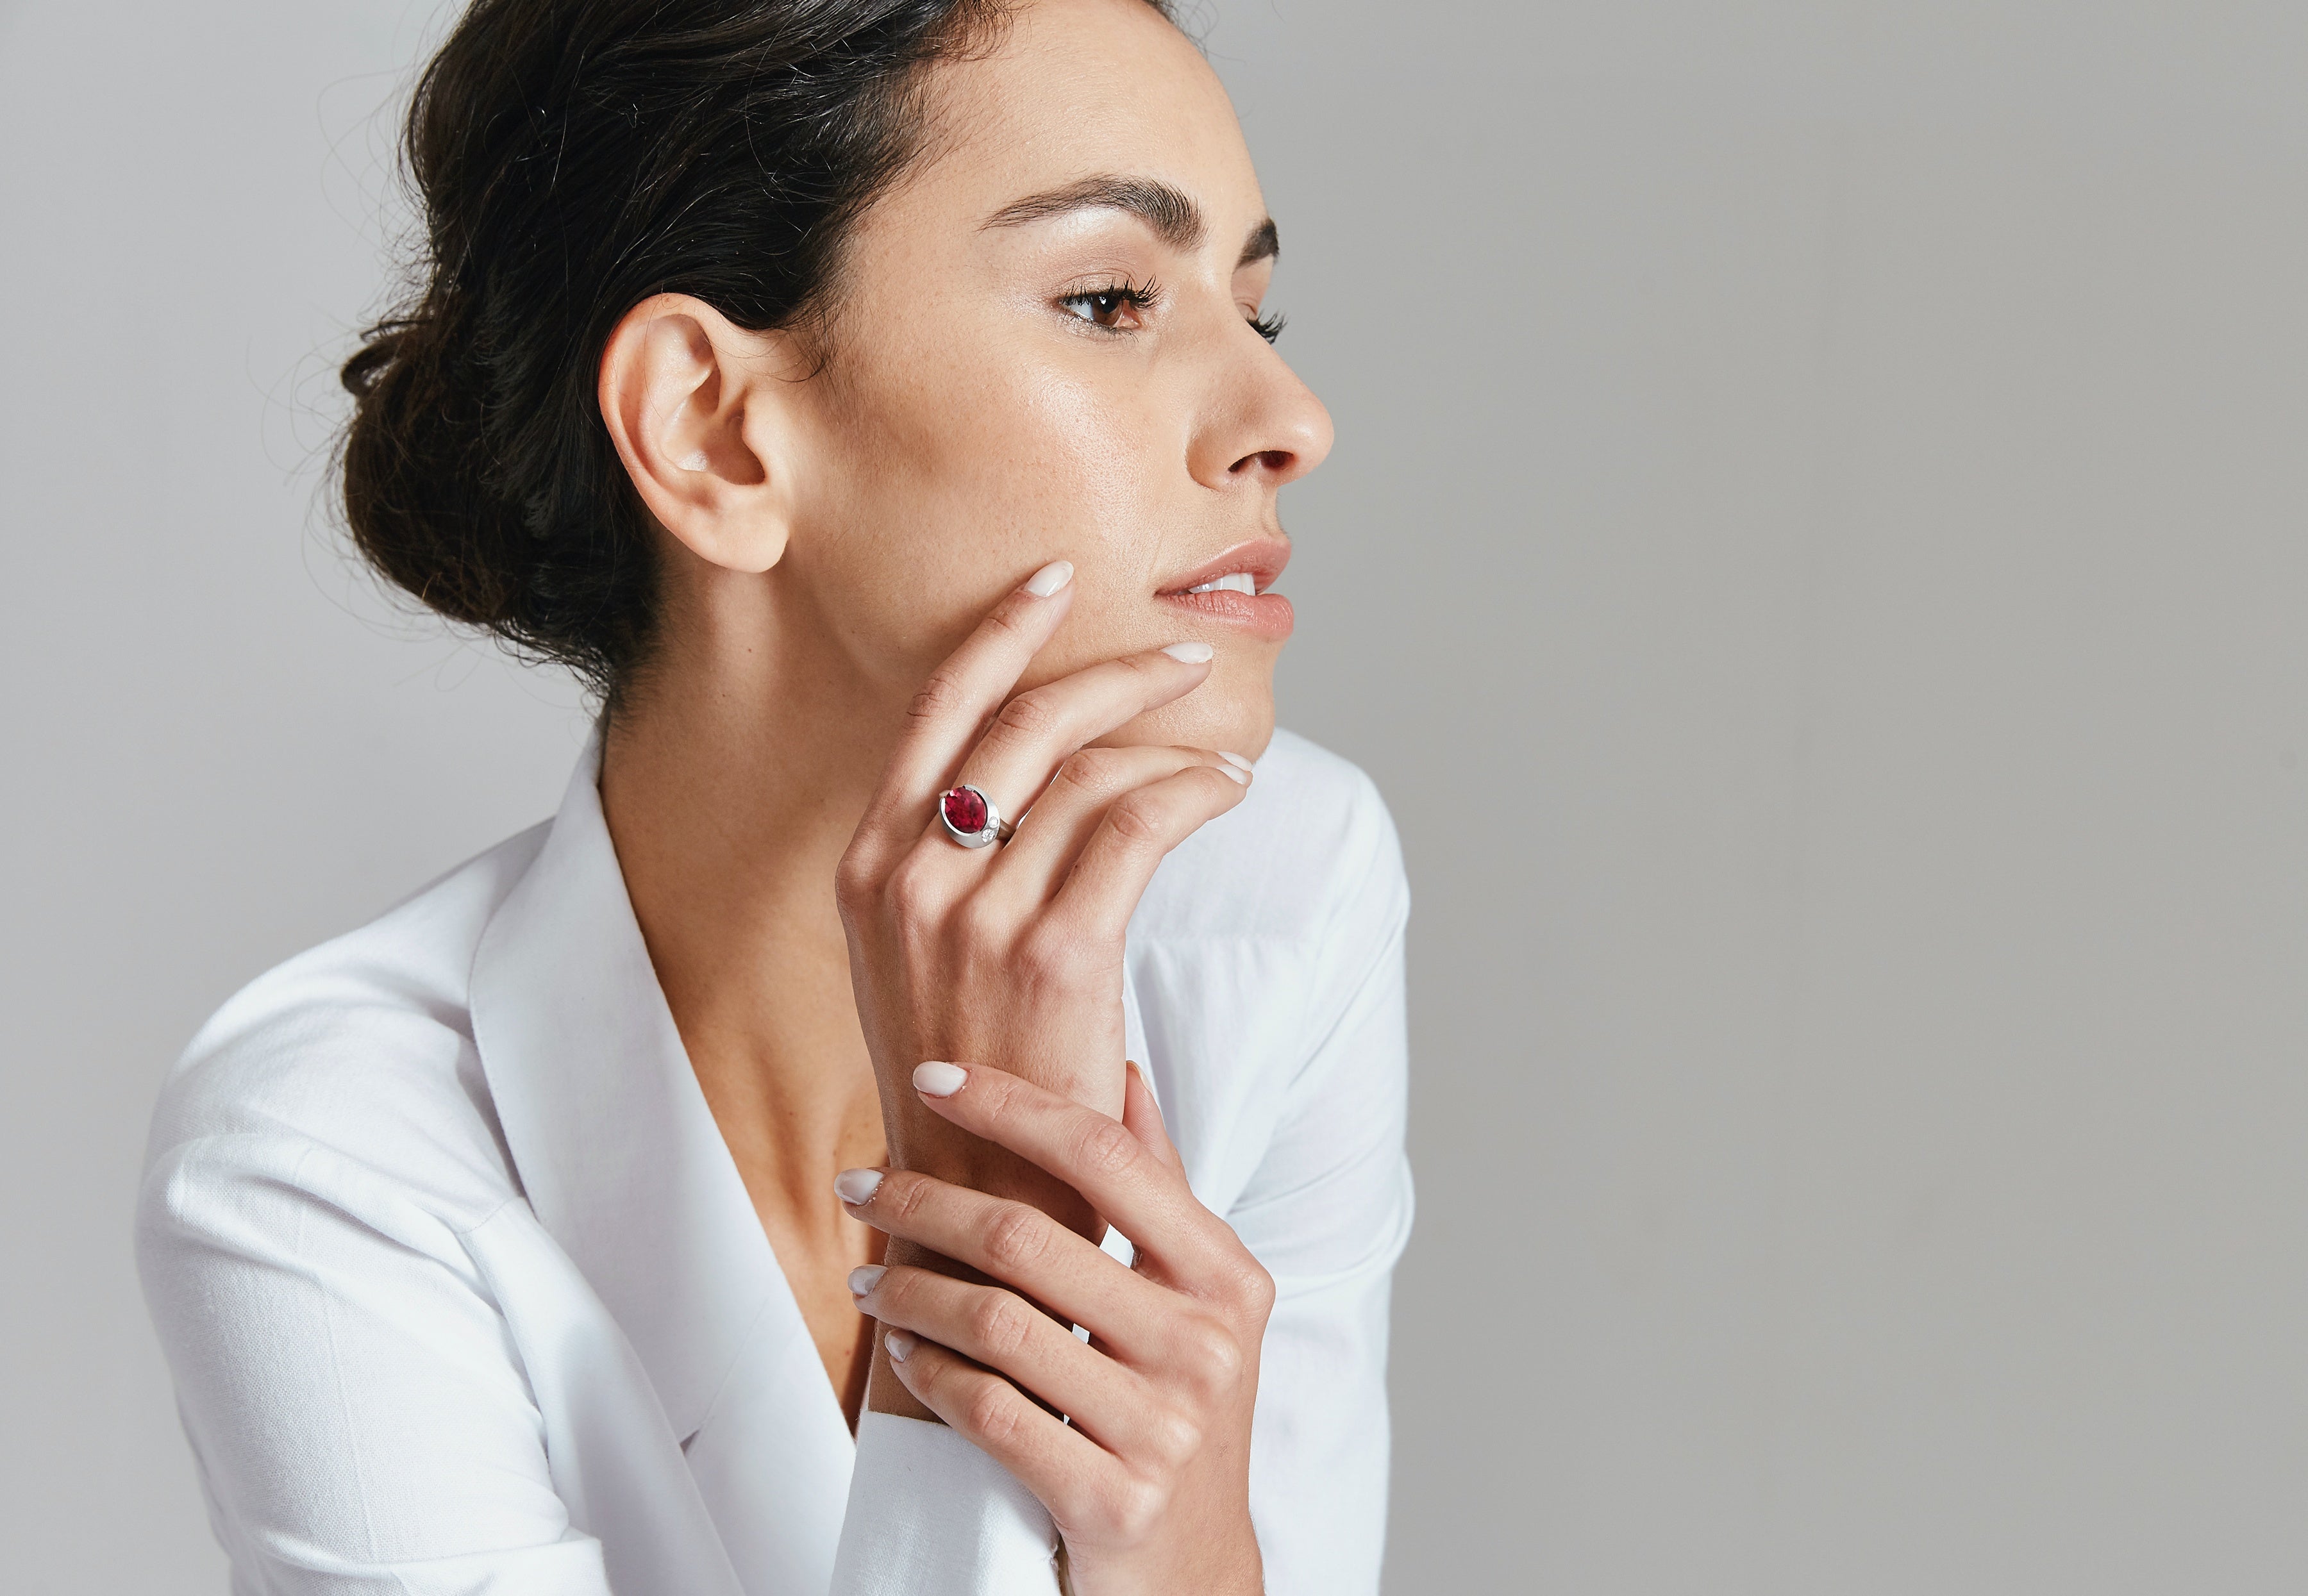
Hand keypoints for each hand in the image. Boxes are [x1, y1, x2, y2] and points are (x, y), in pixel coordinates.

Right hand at [833, 560, 1253, 1416]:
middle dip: (1114, 673)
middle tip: (1180, 660)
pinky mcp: (1054, 954)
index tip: (1056, 583)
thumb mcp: (921, 960)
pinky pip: (1141, 821)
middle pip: (1023, 722)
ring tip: (1225, 745)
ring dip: (1174, 740)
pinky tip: (1228, 788)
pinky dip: (1198, 789)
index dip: (999, 635)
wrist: (977, 1207)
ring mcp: (974, 915)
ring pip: (1091, 769)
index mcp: (866, 868)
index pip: (934, 713)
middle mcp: (907, 879)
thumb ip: (958, 865)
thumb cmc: (969, 1080)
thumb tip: (1045, 777)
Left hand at [840, 1058, 1272, 1595]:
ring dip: (909, 1288)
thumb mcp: (1196, 1298)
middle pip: (1030, 1237)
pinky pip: (989, 1412)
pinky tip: (902, 1351)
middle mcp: (1205, 1345)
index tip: (933, 1079)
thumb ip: (1160, 1187)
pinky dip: (928, 1373)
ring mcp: (1163, 1427)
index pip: (1107, 1157)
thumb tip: (1125, 1072)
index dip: (1012, 1105)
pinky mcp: (1111, 1498)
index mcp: (1227, 1277)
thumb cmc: (1178, 1407)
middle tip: (861, 1186)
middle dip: (924, 1201)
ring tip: (869, 1276)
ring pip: (997, 1324)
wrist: (1191, 1571)